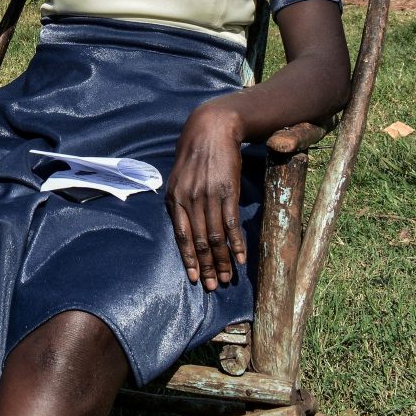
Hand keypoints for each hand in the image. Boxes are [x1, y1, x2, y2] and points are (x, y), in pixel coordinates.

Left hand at [166, 103, 246, 290]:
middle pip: (200, 241)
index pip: (182, 236)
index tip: (195, 279)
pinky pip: (231, 224)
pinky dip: (236, 244)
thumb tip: (184, 226)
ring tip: (228, 278)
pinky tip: (240, 258)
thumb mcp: (178, 177)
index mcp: (175, 198)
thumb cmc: (194, 154)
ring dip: (223, 260)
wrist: (211, 129)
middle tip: (215, 286)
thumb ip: (179, 201)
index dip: (189, 259)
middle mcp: (190, 199)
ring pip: (216, 236)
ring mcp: (209, 196)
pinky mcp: (227, 191)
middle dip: (207, 266)